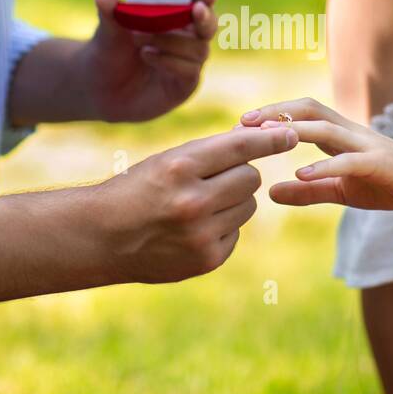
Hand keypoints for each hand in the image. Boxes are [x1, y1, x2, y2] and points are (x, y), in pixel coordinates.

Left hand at [79, 0, 218, 122]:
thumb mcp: (108, 31)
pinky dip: (170, 60)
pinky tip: (146, 55)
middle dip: (206, 17)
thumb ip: (110, 13)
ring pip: (199, 48)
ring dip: (172, 40)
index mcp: (174, 17)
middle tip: (195, 10)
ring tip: (138, 38)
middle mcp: (186, 38)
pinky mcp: (184, 86)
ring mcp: (188, 63)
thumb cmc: (109, 52)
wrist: (99, 89)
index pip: (199, 1)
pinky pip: (190, 71)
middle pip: (209, 25)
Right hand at [91, 124, 298, 283]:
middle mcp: (192, 201)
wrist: (101, 237)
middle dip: (239, 174)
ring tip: (198, 205)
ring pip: (247, 206)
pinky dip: (223, 228)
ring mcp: (201, 234)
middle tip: (214, 178)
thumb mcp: (167, 161)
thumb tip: (267, 138)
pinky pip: (236, 233)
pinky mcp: (207, 259)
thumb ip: (211, 152)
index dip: (270, 140)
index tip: (291, 134)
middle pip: (251, 178)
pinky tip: (193, 229)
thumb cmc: (137, 189)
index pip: (240, 147)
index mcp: (179, 168)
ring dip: (232, 201)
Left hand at [238, 97, 392, 214]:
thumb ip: (309, 191)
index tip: (239, 125)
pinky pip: (349, 161)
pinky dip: (324, 165)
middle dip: (275, 112)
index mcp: (341, 135)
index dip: (271, 115)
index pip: (301, 113)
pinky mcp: (381, 164)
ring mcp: (367, 145)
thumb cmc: (391, 185)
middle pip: (309, 109)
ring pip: (325, 127)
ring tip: (264, 137)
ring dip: (292, 130)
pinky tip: (301, 174)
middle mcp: (351, 132)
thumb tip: (271, 193)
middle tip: (242, 122)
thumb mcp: (343, 191)